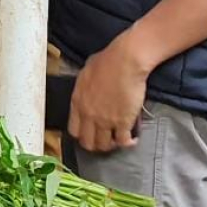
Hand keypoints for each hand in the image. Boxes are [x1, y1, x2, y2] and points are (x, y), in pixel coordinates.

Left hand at [68, 33, 150, 152]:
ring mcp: (105, 120)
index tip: (90, 133)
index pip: (74, 130)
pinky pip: (123, 141)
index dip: (82, 134)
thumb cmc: (106, 61)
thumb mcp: (86, 73)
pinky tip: (133, 139)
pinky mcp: (122, 122)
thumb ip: (84, 87)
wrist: (124, 62)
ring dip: (112, 145)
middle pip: (88, 143)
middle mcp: (88, 115)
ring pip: (105, 145)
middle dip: (96, 144)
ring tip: (119, 139)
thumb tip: (88, 89)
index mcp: (77, 102)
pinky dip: (129, 143)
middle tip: (105, 140)